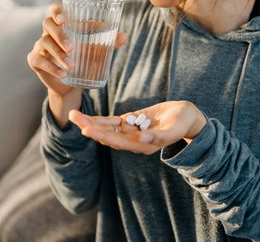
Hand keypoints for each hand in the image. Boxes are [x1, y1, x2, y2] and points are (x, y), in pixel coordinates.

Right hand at [27, 4, 126, 125]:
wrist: (72, 83)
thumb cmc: (84, 59)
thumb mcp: (97, 50)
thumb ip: (109, 41)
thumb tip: (123, 36)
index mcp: (62, 24)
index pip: (54, 10)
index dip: (56, 11)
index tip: (63, 19)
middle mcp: (48, 32)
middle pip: (47, 24)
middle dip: (59, 35)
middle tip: (72, 47)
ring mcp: (39, 46)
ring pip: (44, 43)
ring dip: (58, 54)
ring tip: (71, 66)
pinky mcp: (35, 60)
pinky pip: (38, 60)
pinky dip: (51, 67)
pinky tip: (63, 74)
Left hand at [68, 100, 206, 154]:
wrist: (186, 117)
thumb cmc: (183, 123)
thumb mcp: (175, 128)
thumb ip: (161, 135)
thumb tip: (143, 138)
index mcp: (143, 144)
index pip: (118, 141)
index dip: (102, 135)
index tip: (86, 130)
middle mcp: (133, 140)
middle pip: (107, 135)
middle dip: (89, 127)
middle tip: (73, 117)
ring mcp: (131, 131)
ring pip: (107, 128)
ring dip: (91, 122)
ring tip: (74, 115)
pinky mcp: (131, 122)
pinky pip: (112, 122)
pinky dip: (100, 120)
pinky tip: (87, 117)